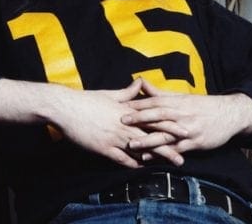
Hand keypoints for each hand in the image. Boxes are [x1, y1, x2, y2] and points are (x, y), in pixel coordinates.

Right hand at [47, 79, 185, 167]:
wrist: (66, 107)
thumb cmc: (88, 100)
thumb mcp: (110, 94)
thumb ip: (128, 92)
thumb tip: (140, 82)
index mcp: (129, 111)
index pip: (155, 120)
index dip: (171, 126)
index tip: (186, 131)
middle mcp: (125, 125)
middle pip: (152, 138)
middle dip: (169, 148)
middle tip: (183, 157)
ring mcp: (114, 137)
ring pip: (140, 150)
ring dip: (154, 159)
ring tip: (167, 166)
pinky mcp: (103, 148)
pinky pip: (121, 158)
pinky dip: (132, 163)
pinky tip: (142, 168)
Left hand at [121, 79, 251, 152]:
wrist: (230, 114)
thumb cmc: (203, 106)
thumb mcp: (183, 97)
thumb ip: (160, 93)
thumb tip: (141, 82)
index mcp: (179, 102)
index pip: (155, 102)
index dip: (138, 104)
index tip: (121, 106)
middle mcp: (182, 114)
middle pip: (159, 116)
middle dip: (140, 118)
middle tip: (121, 121)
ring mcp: (188, 129)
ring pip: (166, 134)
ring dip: (148, 139)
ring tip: (132, 144)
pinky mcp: (195, 142)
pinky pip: (176, 148)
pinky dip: (162, 152)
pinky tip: (150, 157)